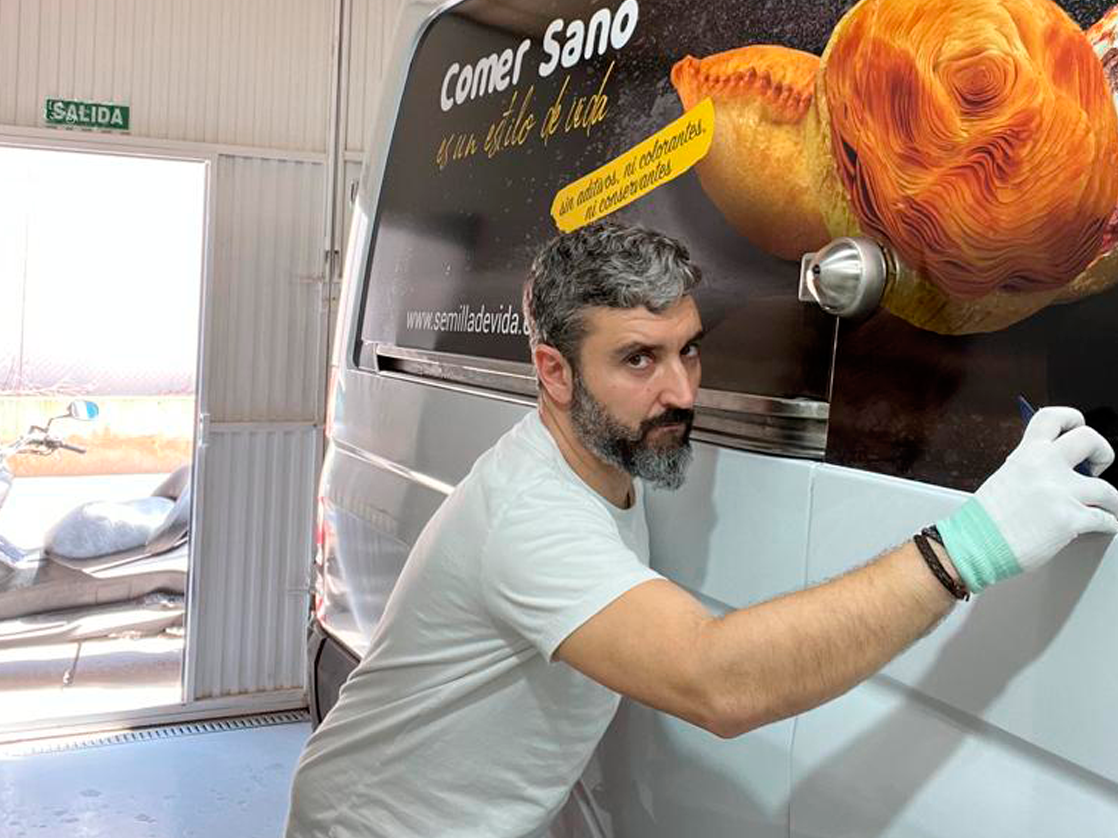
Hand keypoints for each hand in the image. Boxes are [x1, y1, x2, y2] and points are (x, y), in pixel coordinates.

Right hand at [937, 407, 1117, 592]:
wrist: (973, 546)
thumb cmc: (983, 521)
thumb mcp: (1003, 480)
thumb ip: (1031, 470)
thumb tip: (1057, 473)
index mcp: (1026, 454)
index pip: (1054, 418)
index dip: (1073, 419)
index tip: (1080, 428)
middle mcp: (1045, 467)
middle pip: (1090, 440)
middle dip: (1104, 453)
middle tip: (1099, 467)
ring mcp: (1060, 493)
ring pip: (1108, 489)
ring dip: (1112, 501)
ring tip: (1109, 507)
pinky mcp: (1070, 520)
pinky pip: (1105, 520)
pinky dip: (1109, 524)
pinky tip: (1105, 526)